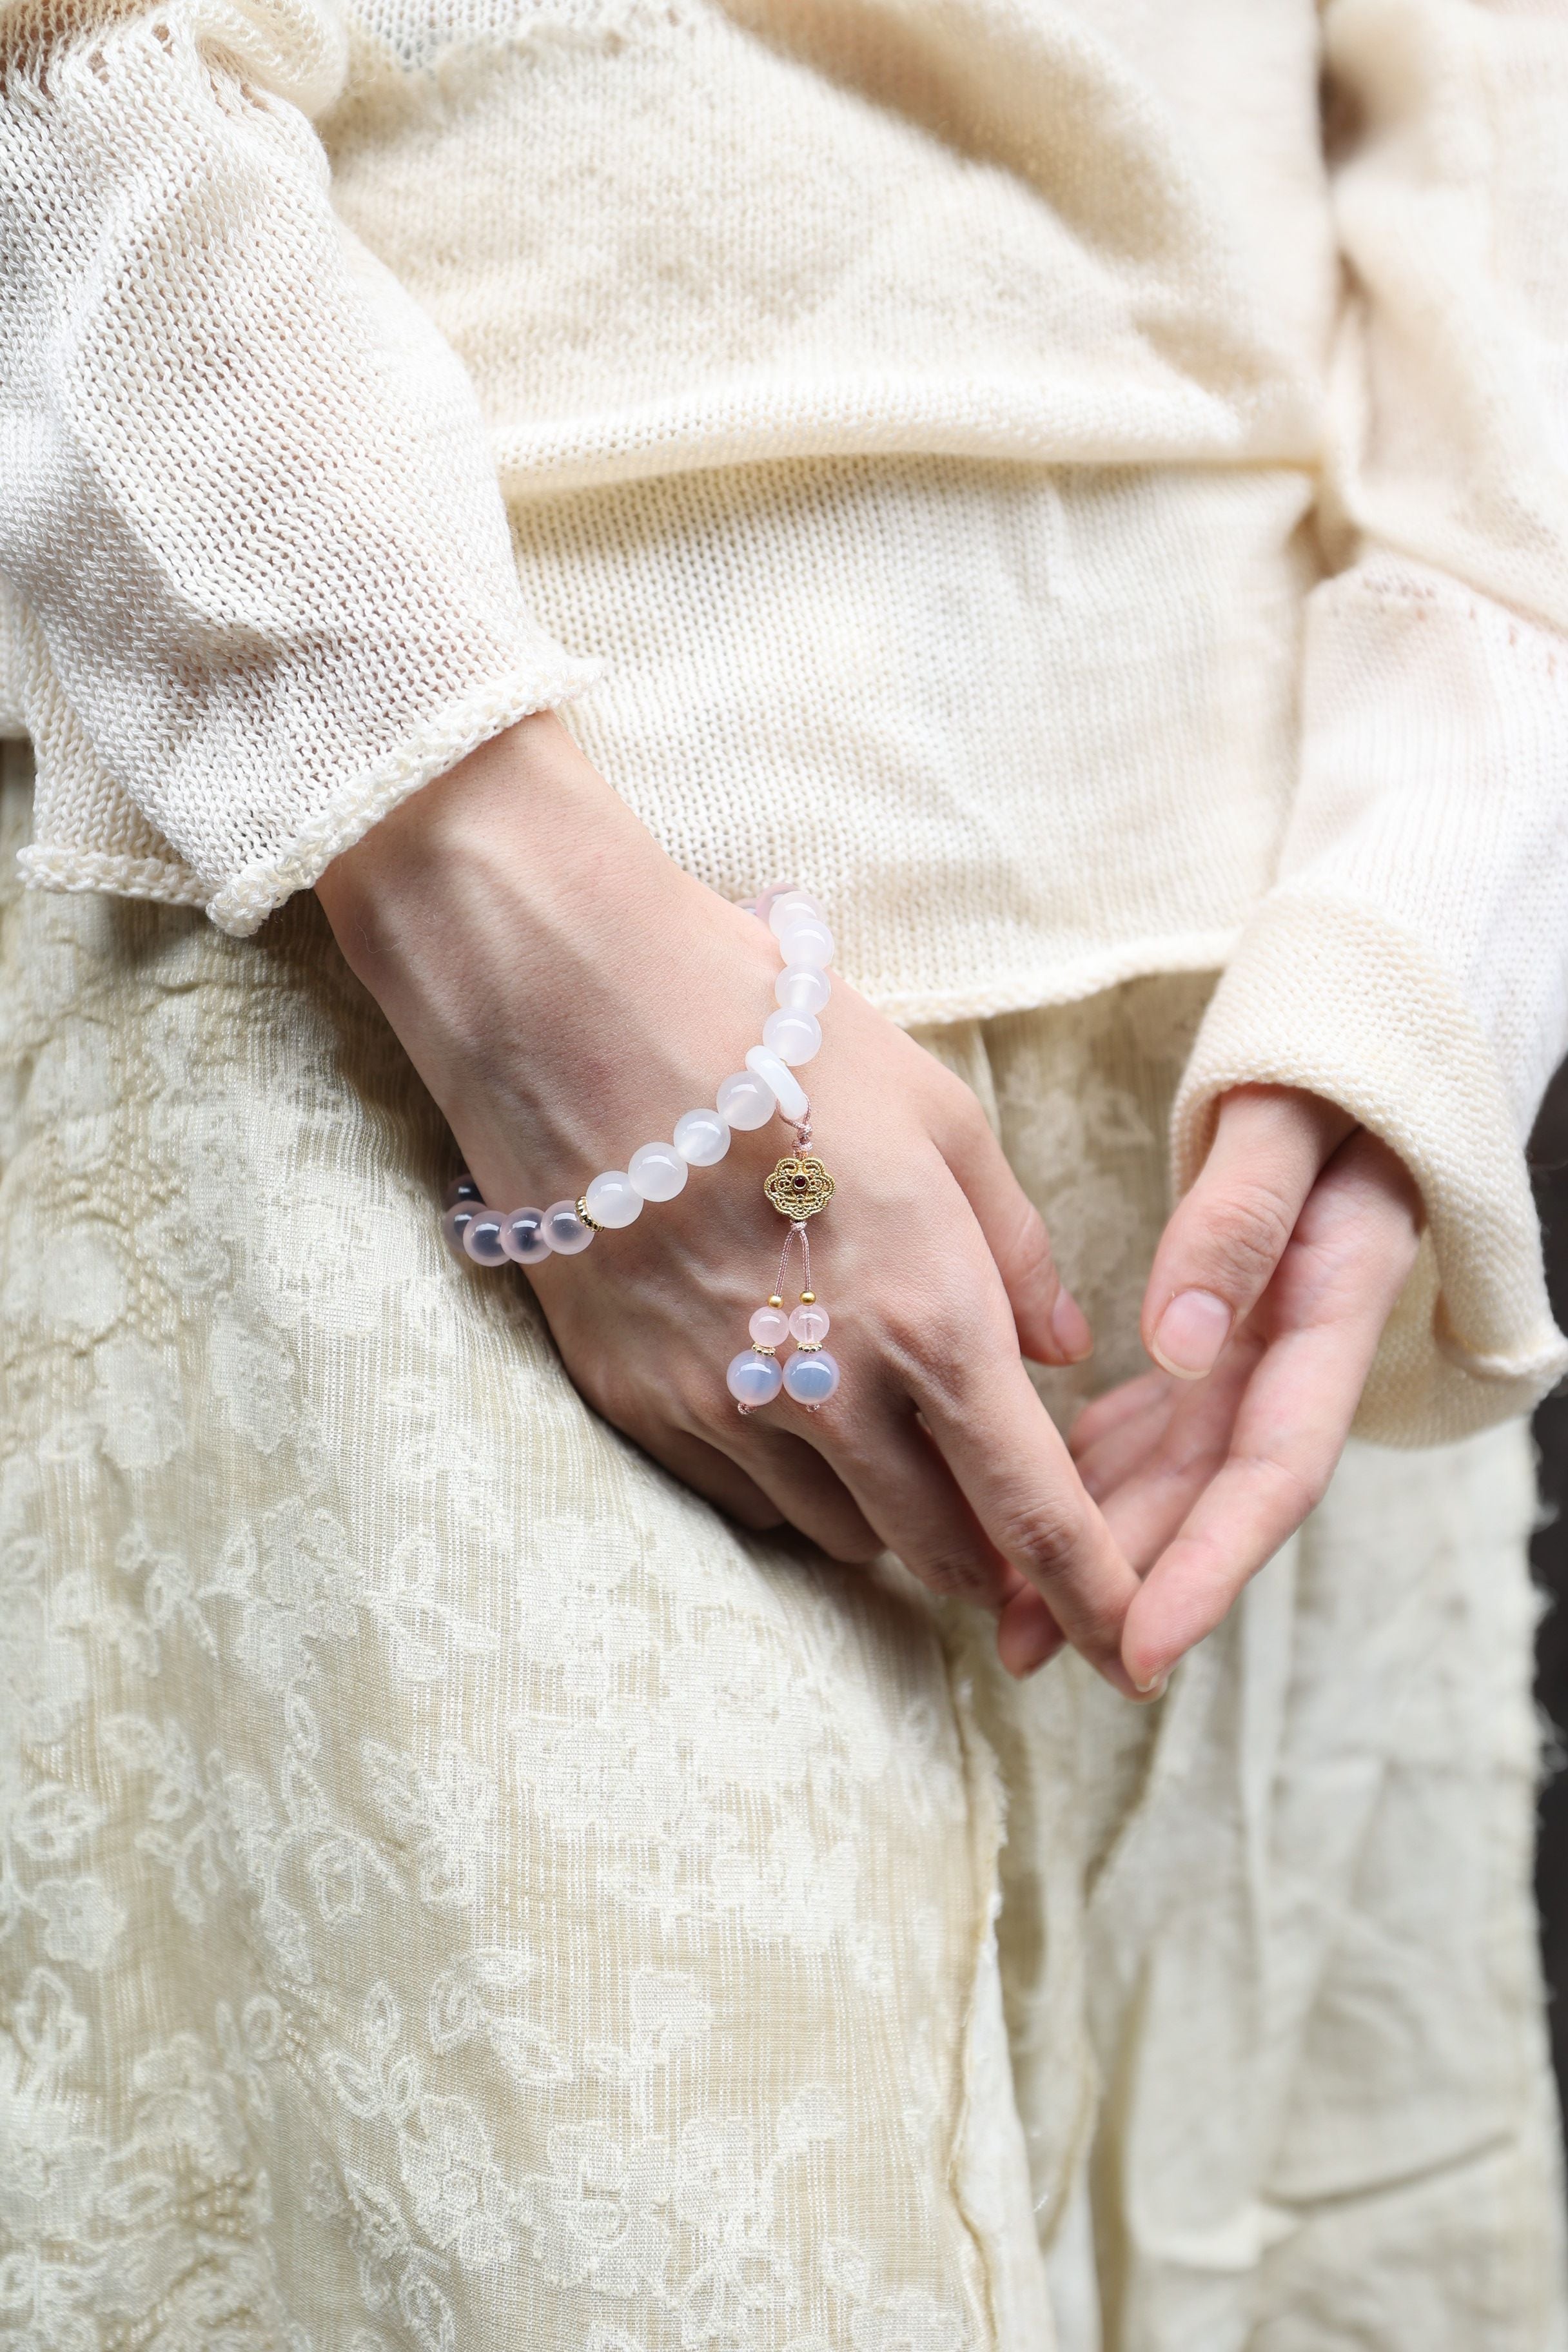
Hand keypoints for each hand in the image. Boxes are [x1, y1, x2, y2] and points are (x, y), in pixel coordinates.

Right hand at [316, 714, 1153, 1695]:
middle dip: (992, 1557)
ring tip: (889, 1435)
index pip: (1034, 1512)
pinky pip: (745, 1503)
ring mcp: (723, 1411)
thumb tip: (1064, 1352)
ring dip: (890, 1516)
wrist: (580, 1015)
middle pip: (941, 1551)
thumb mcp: (941, 1120)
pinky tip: (793, 1410)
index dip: (1094, 1595)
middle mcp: (830, 1390)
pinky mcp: (642, 1409)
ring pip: (842, 1538)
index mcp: (932, 1318)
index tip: (1129, 1645)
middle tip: (1005, 1516)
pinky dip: (793, 1487)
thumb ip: (1020, 1252)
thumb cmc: (782, 1043)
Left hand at [1060, 1085, 1422, 1693]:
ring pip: (1174, 1469)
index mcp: (1327, 1311)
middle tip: (1031, 1652)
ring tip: (1008, 1613)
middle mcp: (1293, 1351)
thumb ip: (1240, 1221)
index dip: (1209, 1566)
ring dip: (1098, 1542)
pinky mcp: (1220, 1335)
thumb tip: (1181, 1341)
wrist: (1354, 1050)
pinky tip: (1026, 1499)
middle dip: (1129, 1584)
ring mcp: (1256, 1349)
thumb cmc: (1322, 1070)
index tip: (1140, 1641)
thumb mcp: (1285, 1121)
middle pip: (1210, 1493)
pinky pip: (1155, 1420)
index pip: (1271, 1469)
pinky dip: (1094, 1466)